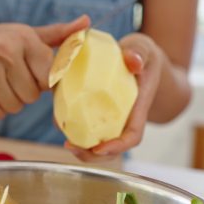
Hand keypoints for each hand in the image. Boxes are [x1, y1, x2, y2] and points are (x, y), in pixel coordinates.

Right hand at [0, 16, 89, 118]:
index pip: (49, 76)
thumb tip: (86, 23)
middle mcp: (5, 53)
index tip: (30, 72)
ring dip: (9, 101)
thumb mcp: (24, 33)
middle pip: (32, 95)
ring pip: (15, 107)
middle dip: (24, 91)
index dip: (42, 80)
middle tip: (10, 77)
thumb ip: (57, 34)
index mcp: (23, 38)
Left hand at [65, 33, 163, 161]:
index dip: (117, 146)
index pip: (132, 136)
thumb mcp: (143, 49)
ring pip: (98, 141)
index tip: (98, 148)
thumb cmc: (142, 55)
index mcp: (138, 108)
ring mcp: (111, 118)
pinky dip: (74, 128)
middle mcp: (125, 118)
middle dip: (93, 154)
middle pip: (113, 147)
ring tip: (65, 142)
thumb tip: (133, 62)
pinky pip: (87, 125)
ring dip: (82, 146)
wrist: (138, 58)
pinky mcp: (99, 112)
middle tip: (70, 146)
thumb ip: (139, 53)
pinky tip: (60, 122)